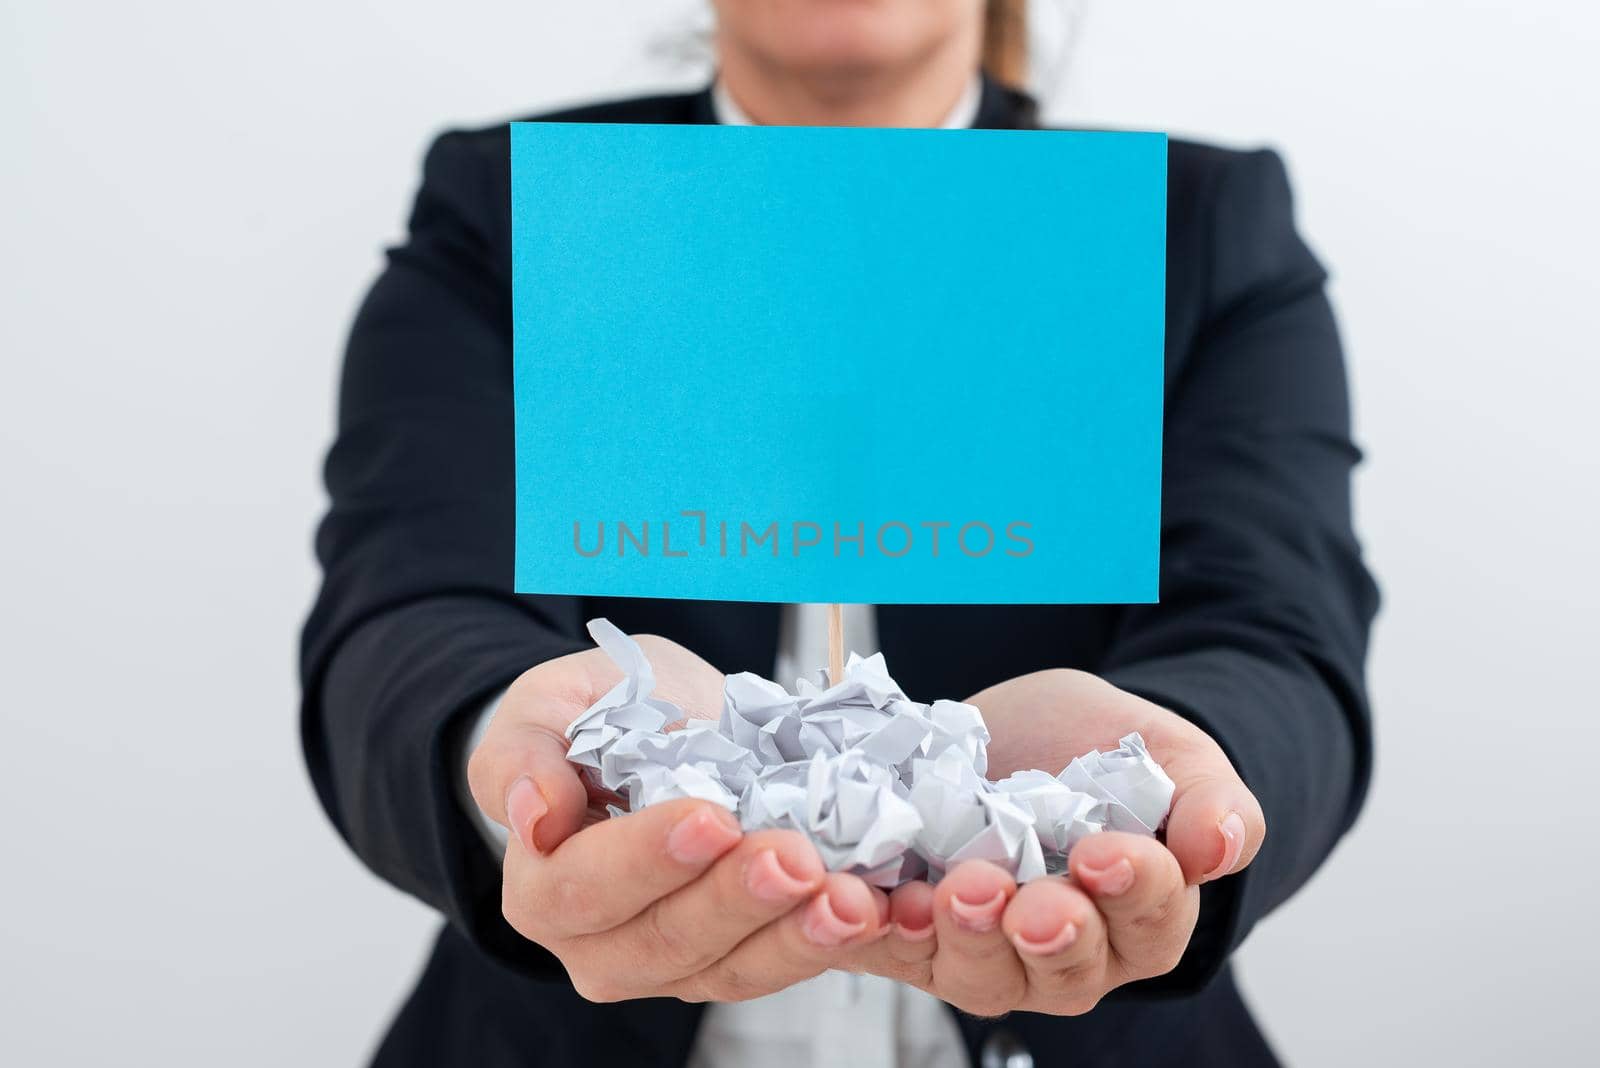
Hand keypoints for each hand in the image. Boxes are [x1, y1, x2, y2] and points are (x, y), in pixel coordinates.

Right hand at [467, 637, 889, 1001]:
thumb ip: (525, 756)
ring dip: (798, 935)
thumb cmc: (590, 716)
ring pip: (732, 968)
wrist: (649, 728)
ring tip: (850, 898)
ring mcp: (671, 962)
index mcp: (542, 888)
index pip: (587, 887)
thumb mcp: (548, 709)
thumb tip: (529, 814)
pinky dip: (828, 940)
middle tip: (796, 857)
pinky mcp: (734, 959)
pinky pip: (779, 963)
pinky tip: (872, 908)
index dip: (648, 858)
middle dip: (738, 900)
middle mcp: (599, 945)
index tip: (710, 818)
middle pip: (666, 939)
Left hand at [846, 669, 1265, 1016]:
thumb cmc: (1099, 749)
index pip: (1150, 920)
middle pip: (1062, 969)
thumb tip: (1218, 846)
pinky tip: (869, 902)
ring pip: (978, 975)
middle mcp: (1065, 952)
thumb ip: (1208, 798)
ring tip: (944, 896)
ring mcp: (985, 950)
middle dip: (1045, 934)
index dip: (1134, 890)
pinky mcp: (913, 933)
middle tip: (1027, 901)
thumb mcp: (1167, 753)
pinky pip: (892, 951)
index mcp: (1141, 917)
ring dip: (959, 939)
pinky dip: (878, 931)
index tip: (1108, 853)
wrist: (1016, 733)